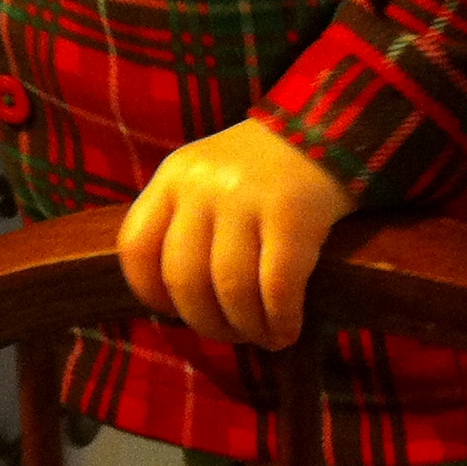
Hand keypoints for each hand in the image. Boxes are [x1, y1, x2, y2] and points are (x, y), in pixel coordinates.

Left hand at [117, 119, 355, 348]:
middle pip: (184, 279)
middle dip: (207, 322)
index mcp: (174, 176)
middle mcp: (203, 184)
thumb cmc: (263, 171)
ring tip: (263, 335)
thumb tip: (176, 303)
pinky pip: (276, 287)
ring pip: (230, 288)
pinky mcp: (292, 214)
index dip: (151, 294)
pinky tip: (287, 330)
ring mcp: (246, 197)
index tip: (178, 313)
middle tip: (231, 334)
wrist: (329, 130)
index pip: (137, 248)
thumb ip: (184, 223)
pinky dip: (280, 320)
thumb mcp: (207, 178)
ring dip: (247, 327)